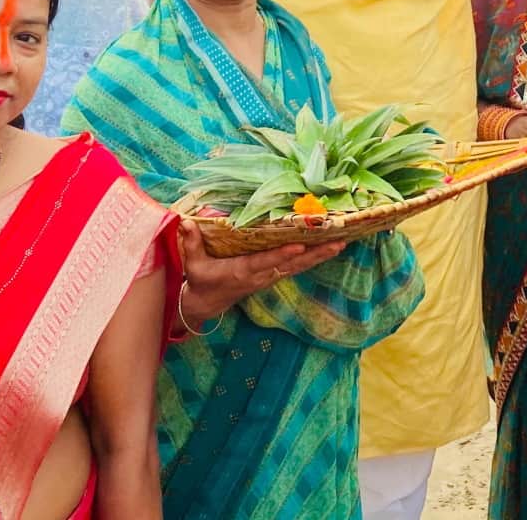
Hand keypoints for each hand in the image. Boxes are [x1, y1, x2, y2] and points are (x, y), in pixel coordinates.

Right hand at [173, 220, 344, 323]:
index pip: (266, 262)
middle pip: (293, 265)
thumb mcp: (193, 265)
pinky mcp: (271, 277)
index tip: (300, 247)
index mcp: (242, 272)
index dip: (283, 255)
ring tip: (341, 243)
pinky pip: (296, 268)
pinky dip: (313, 259)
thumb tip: (184, 222)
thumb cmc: (200, 281)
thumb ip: (192, 243)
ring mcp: (268, 277)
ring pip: (299, 267)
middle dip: (316, 254)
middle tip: (338, 243)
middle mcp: (260, 276)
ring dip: (320, 256)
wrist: (205, 305)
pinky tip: (328, 249)